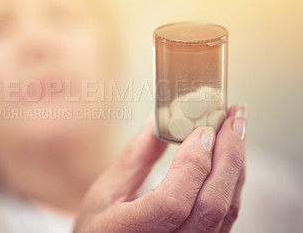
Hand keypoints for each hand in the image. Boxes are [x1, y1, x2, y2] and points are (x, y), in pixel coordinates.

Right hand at [73, 104, 246, 232]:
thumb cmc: (102, 224)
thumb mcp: (107, 190)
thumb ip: (136, 156)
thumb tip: (160, 118)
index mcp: (129, 231)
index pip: (173, 203)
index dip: (192, 166)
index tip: (200, 131)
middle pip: (211, 206)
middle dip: (228, 155)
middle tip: (232, 117)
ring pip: (227, 209)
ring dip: (236, 163)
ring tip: (235, 128)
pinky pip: (228, 213)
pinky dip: (233, 179)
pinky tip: (230, 154)